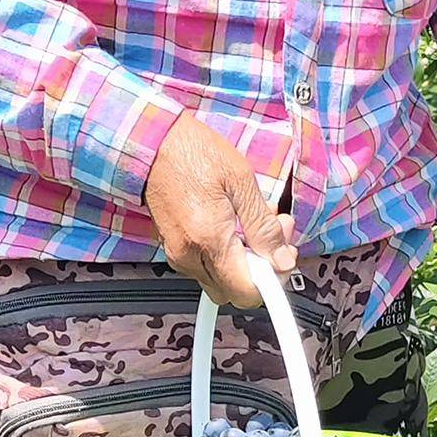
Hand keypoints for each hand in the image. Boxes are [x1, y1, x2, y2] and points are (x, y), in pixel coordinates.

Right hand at [142, 113, 297, 306]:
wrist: (151, 143)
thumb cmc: (193, 153)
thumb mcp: (240, 181)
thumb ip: (262, 225)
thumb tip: (281, 258)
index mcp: (208, 239)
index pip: (246, 292)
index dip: (274, 281)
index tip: (284, 257)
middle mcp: (189, 255)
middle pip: (235, 293)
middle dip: (262, 269)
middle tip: (275, 235)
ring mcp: (178, 255)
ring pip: (222, 281)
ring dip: (246, 262)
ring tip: (255, 223)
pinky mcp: (174, 249)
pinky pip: (208, 267)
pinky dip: (227, 255)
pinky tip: (235, 227)